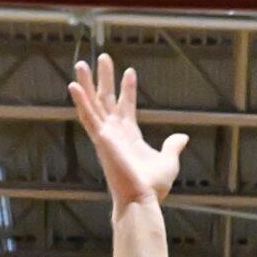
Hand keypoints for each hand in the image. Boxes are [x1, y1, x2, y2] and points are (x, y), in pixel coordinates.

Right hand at [69, 53, 187, 213]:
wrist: (141, 199)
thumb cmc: (152, 186)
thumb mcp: (168, 162)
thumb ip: (172, 147)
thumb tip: (183, 137)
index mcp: (129, 135)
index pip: (127, 106)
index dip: (128, 89)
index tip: (129, 71)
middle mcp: (115, 132)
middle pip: (107, 99)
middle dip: (104, 78)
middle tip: (102, 57)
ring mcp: (106, 135)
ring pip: (94, 103)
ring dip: (87, 83)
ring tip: (81, 63)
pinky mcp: (100, 139)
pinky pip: (88, 117)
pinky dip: (81, 101)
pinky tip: (73, 85)